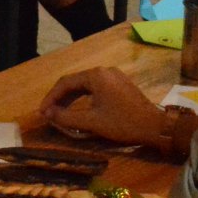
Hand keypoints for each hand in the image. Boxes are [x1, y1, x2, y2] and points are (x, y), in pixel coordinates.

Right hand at [37, 67, 166, 145]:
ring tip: (59, 112)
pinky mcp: (120, 84)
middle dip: (59, 98)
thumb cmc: (123, 123)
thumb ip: (66, 117)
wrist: (155, 126)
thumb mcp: (92, 122)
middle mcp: (104, 71)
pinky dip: (84, 98)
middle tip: (48, 113)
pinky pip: (96, 88)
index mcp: (96, 76)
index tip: (42, 113)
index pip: (65, 83)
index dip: (51, 98)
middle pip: (74, 82)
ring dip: (71, 98)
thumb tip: (47, 114)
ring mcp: (113, 76)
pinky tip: (78, 108)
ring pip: (85, 85)